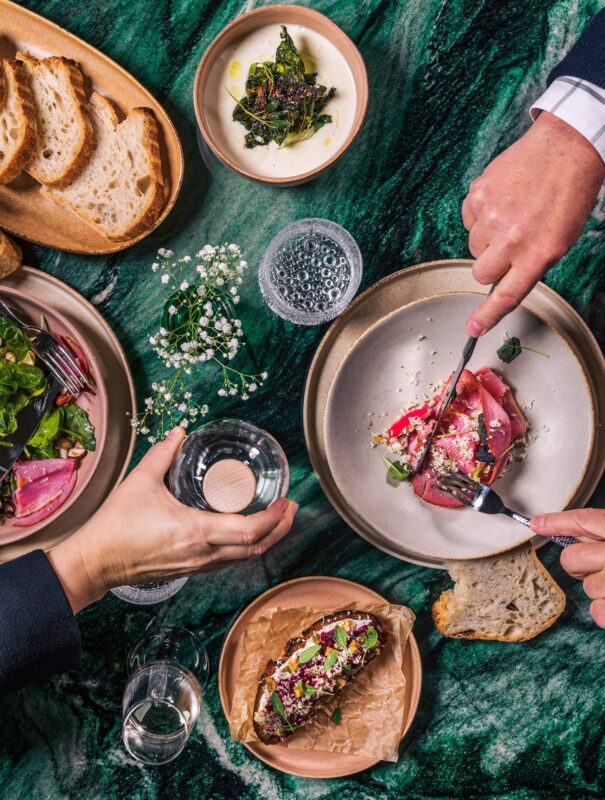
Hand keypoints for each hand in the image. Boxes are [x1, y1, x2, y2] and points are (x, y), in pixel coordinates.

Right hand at [48, 427, 297, 612]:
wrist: (97, 561)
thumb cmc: (116, 525)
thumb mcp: (140, 481)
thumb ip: (163, 453)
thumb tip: (179, 432)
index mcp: (195, 531)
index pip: (248, 531)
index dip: (274, 517)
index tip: (286, 500)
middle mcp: (202, 553)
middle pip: (256, 548)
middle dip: (280, 528)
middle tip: (292, 508)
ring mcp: (198, 565)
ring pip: (244, 558)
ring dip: (266, 539)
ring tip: (278, 519)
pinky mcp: (191, 569)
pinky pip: (229, 561)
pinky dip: (247, 547)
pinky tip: (247, 532)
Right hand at [462, 111, 604, 335]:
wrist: (566, 147)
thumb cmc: (568, 194)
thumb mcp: (560, 239)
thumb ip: (530, 263)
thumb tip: (502, 279)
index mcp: (538, 254)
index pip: (506, 295)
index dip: (487, 316)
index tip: (472, 329)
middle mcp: (512, 239)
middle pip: (481, 273)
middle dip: (490, 265)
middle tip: (507, 245)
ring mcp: (492, 217)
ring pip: (474, 246)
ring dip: (487, 237)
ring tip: (511, 213)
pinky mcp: (477, 196)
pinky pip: (468, 219)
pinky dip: (481, 214)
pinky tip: (502, 199)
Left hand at [531, 508, 604, 627]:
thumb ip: (599, 530)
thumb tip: (548, 524)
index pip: (584, 520)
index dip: (557, 522)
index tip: (536, 524)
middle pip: (572, 559)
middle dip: (580, 565)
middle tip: (601, 566)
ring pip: (587, 587)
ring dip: (601, 589)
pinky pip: (596, 612)